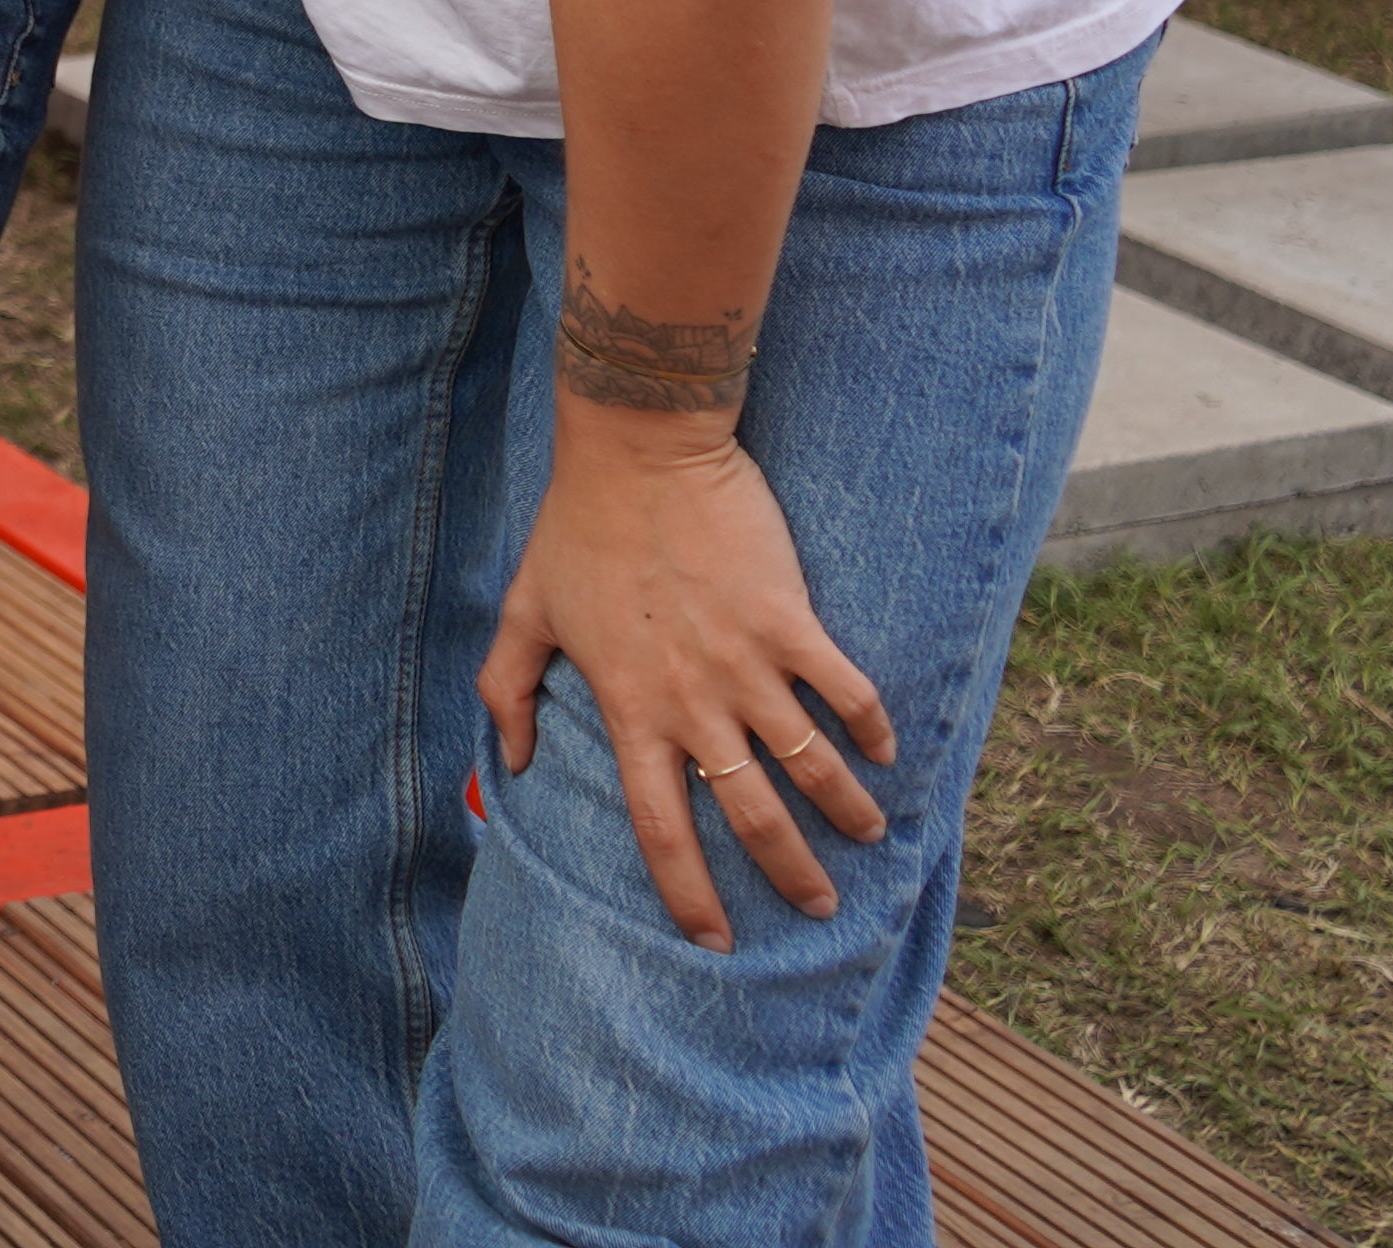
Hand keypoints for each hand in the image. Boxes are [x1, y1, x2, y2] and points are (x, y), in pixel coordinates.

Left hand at [479, 400, 898, 947]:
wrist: (639, 452)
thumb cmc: (576, 528)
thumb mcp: (524, 610)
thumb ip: (508, 689)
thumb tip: (511, 762)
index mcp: (630, 709)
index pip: (660, 829)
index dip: (688, 893)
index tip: (713, 940)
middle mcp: (693, 702)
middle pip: (751, 816)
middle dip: (790, 873)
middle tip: (819, 906)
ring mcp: (746, 663)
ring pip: (811, 764)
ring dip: (846, 810)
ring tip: (868, 838)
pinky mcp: (790, 621)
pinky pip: (845, 690)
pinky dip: (870, 726)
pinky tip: (884, 753)